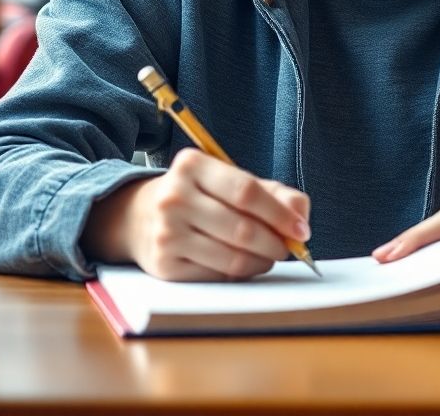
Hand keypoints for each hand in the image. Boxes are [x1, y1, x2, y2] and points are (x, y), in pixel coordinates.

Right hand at [81, 148, 310, 280]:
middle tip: (289, 248)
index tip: (301, 230)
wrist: (138, 216)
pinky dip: (240, 273)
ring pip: (231, 256)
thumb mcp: (228, 180)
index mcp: (193, 165)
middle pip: (241, 228)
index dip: (279, 213)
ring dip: (261, 261)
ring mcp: (166, 232)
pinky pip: (216, 275)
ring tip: (270, 256)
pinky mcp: (164, 265)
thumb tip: (301, 216)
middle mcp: (174, 196)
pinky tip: (244, 264)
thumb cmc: (198, 195)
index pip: (246, 191)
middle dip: (275, 242)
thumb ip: (272, 191)